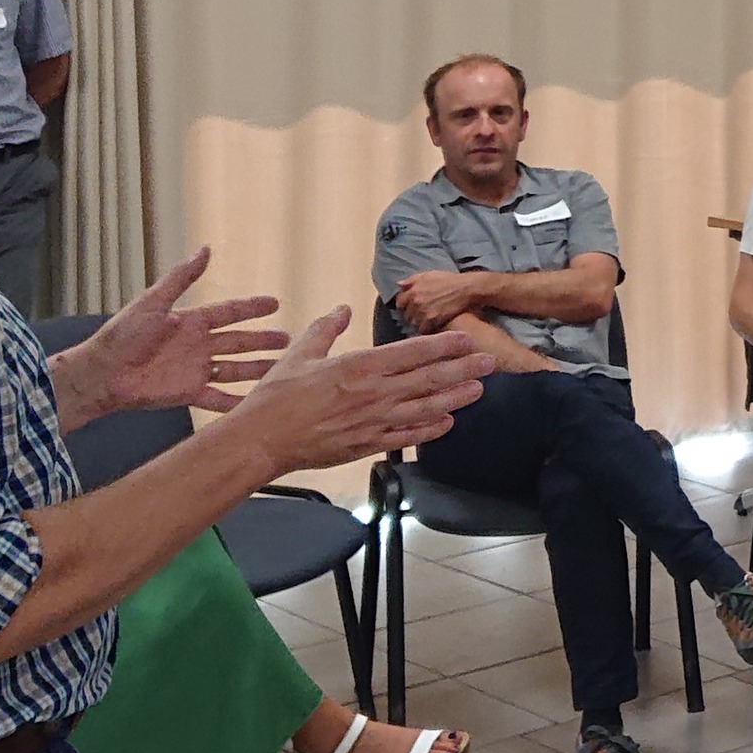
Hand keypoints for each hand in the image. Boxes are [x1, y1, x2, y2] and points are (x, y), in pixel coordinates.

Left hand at [66, 248, 287, 419]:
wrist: (102, 372)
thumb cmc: (121, 334)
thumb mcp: (153, 302)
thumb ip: (181, 278)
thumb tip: (205, 249)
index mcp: (191, 321)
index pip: (229, 312)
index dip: (252, 308)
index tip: (275, 303)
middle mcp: (198, 345)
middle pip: (239, 341)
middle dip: (263, 340)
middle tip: (289, 339)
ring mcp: (195, 369)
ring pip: (235, 369)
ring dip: (258, 368)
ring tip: (281, 368)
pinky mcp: (188, 392)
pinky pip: (219, 397)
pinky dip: (237, 402)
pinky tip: (255, 403)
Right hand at [227, 308, 493, 475]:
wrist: (262, 439)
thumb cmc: (277, 396)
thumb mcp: (301, 353)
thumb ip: (326, 329)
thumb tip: (341, 309)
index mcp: (358, 366)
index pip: (412, 353)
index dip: (443, 345)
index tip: (466, 339)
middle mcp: (373, 393)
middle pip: (428, 379)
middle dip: (463, 369)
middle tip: (490, 362)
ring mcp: (373, 421)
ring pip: (425, 408)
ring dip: (455, 398)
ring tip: (478, 389)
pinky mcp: (367, 444)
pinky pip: (407, 436)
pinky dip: (430, 430)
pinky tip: (448, 423)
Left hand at [395, 270, 480, 332]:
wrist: (466, 289)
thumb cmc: (449, 280)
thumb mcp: (429, 275)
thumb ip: (412, 280)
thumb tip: (399, 285)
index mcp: (413, 290)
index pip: (399, 303)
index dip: (405, 305)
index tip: (411, 307)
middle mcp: (416, 302)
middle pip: (407, 315)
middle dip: (413, 315)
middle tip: (421, 315)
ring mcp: (424, 312)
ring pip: (414, 323)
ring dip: (420, 323)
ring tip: (428, 321)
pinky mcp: (433, 320)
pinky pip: (424, 330)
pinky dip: (427, 329)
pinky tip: (434, 325)